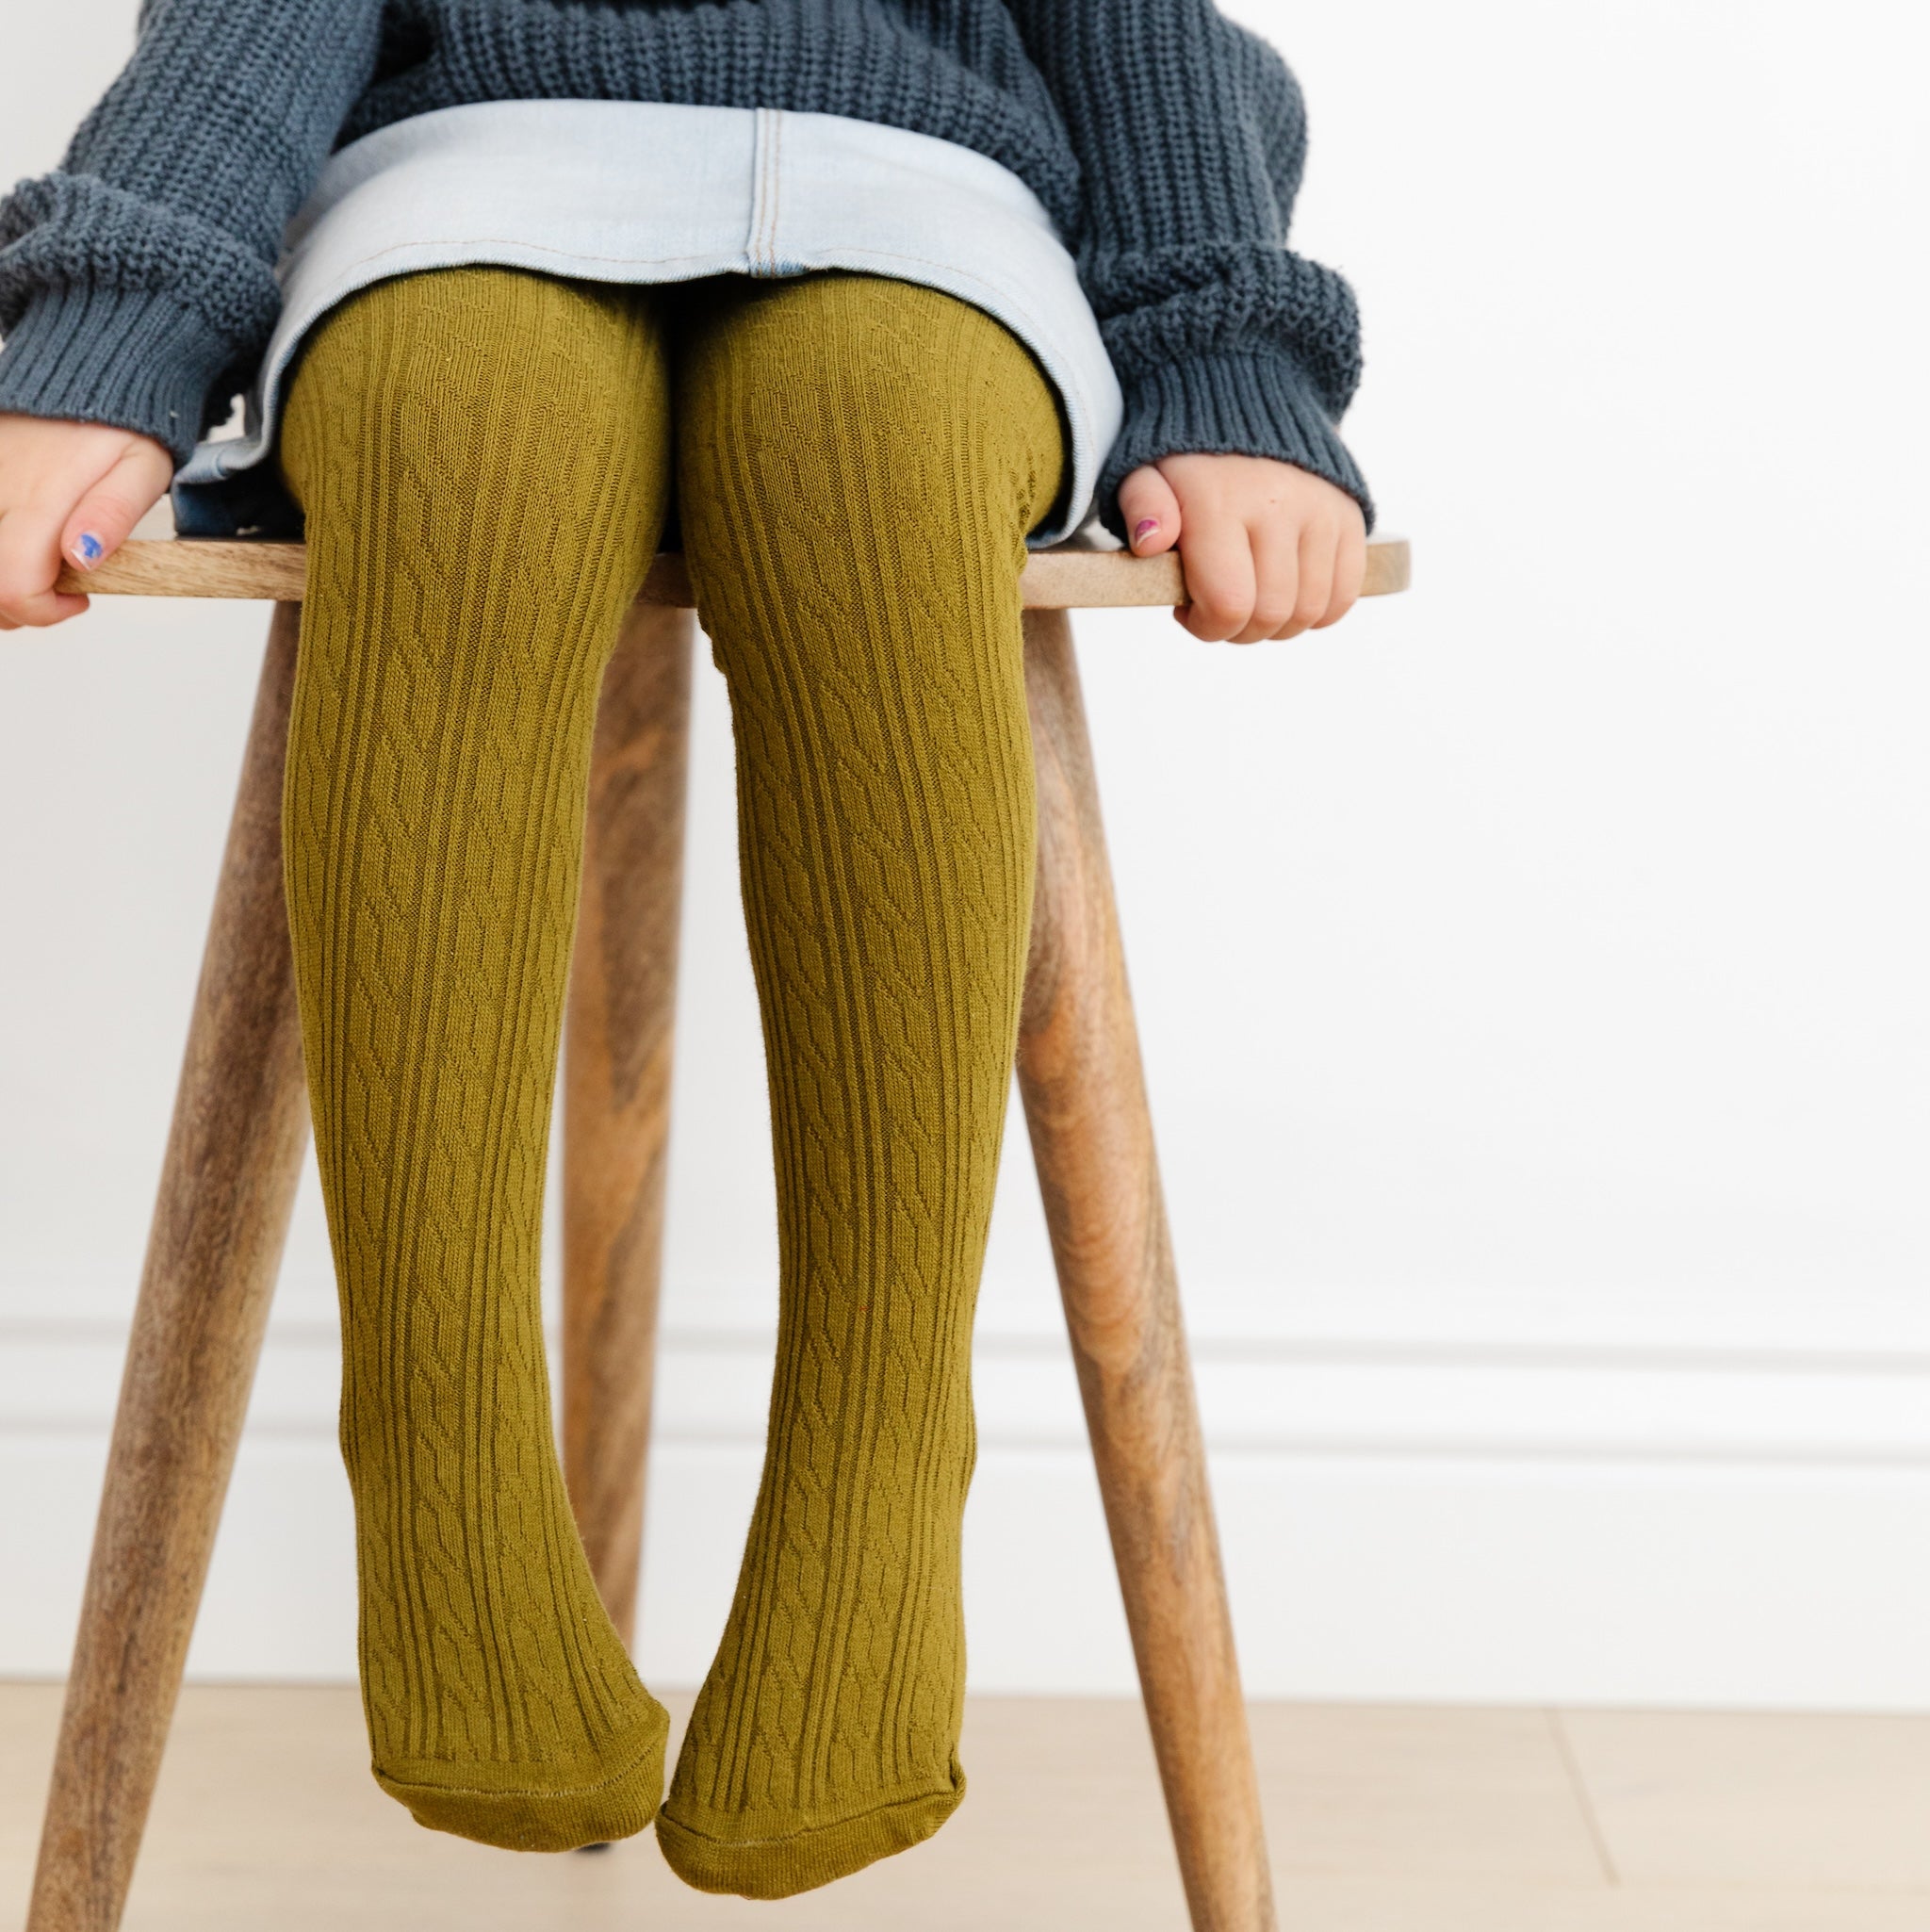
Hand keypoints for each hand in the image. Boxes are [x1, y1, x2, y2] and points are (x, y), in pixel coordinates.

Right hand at [0, 413, 173, 629]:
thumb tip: (82, 557)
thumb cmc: (120, 424)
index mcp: (40, 499)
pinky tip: (23, 544)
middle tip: (62, 589)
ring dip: (2, 584)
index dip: (46, 610)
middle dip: (21, 606)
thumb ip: (111, 515)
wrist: (85, 373)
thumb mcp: (141, 470)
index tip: (80, 596)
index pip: (13, 585)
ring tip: (43, 569)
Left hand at [1118, 453, 1365, 643]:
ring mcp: (1320, 511)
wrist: (1245, 397)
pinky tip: (1287, 596)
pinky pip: (1344, 594)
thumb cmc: (1186, 456)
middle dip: (1238, 630)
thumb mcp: (1142, 471)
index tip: (1188, 608)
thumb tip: (1151, 543)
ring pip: (1309, 611)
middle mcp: (1278, 507)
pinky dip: (1317, 612)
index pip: (1228, 605)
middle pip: (1270, 615)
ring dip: (1276, 625)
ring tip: (1252, 599)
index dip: (1206, 627)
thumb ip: (1141, 508)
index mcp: (1220, 504)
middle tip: (1219, 607)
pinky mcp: (1348, 515)